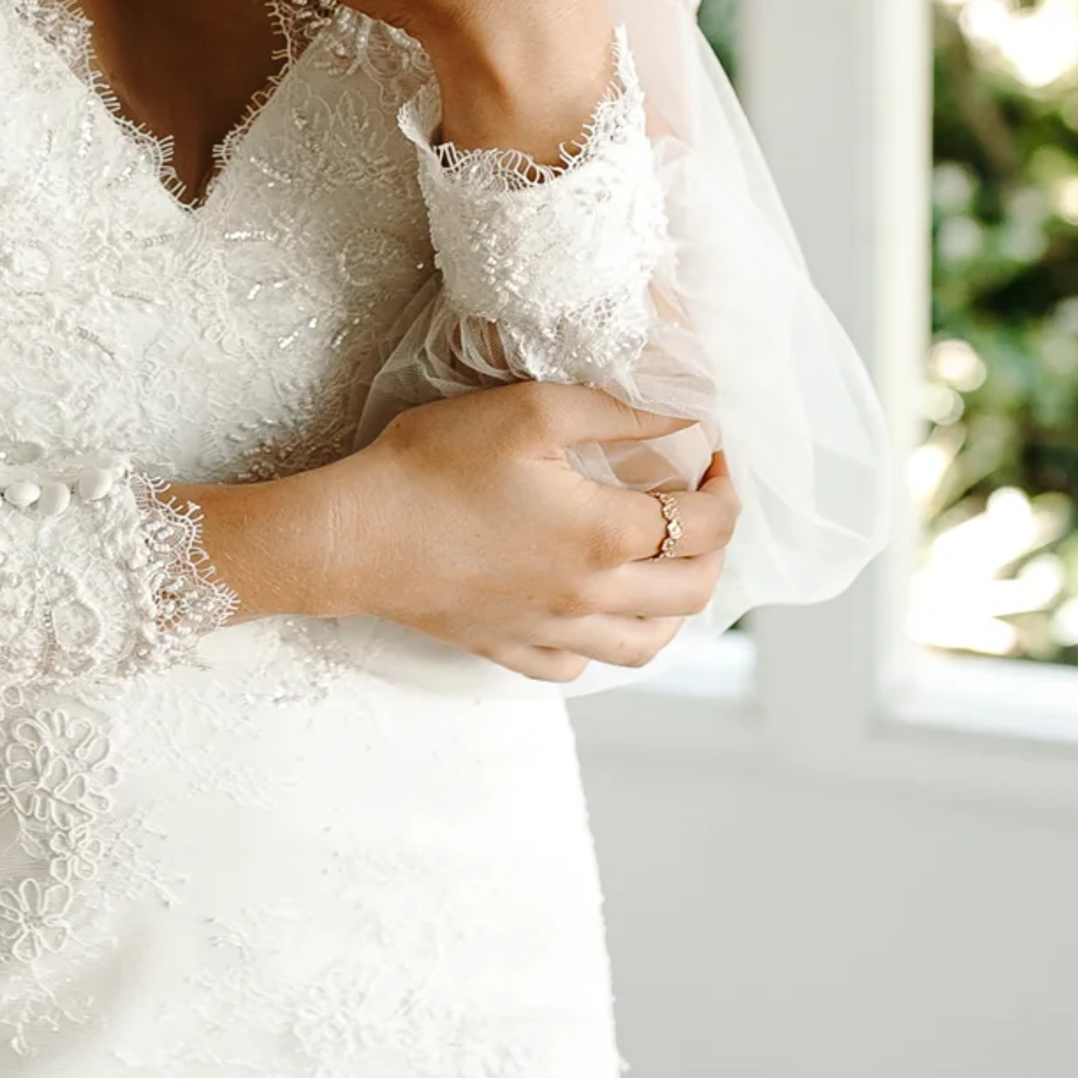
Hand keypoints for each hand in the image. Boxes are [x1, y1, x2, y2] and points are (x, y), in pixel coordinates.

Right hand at [192, 382, 737, 680]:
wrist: (352, 535)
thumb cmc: (431, 465)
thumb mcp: (529, 411)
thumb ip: (616, 414)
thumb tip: (684, 421)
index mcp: (603, 537)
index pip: (705, 525)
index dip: (725, 487)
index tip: (713, 455)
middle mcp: (590, 598)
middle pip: (693, 590)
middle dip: (716, 545)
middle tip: (700, 504)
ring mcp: (551, 633)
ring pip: (650, 643)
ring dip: (676, 604)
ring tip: (665, 564)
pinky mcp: (510, 649)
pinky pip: (581, 666)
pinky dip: (606, 643)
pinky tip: (594, 610)